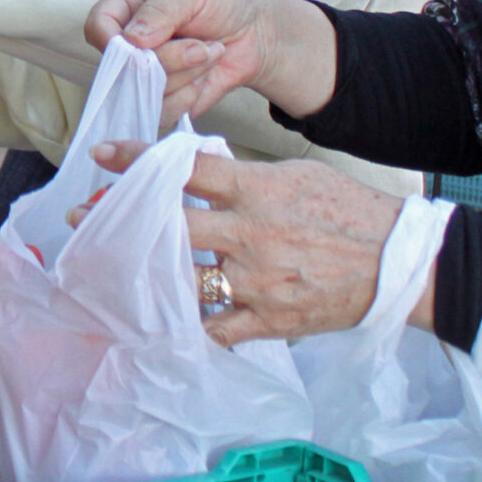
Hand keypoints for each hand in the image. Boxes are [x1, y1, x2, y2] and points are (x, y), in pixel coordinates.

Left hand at [74, 146, 415, 345]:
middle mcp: (248, 234)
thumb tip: (198, 172)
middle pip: (169, 225)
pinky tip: (160, 323)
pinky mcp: (269, 320)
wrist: (398, 261)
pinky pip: (215, 328)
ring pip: (182, 280)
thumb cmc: (348, 210)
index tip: (101, 153)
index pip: (184, 168)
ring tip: (111, 273)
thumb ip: (244, 176)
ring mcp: (256, 281)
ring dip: (144, 276)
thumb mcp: (295, 175)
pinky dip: (187, 326)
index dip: (136, 159)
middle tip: (83, 217)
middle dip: (120, 220)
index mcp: (255, 190)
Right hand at [84, 0, 337, 127]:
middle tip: (201, 45)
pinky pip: (160, 111)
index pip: (97, 26)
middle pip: (122, 66)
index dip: (112, 40)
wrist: (257, 32)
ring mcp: (144, 73)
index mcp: (126, 4)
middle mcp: (128, 41)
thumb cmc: (223, 0)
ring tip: (210, 53)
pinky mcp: (162, 100)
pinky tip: (206, 77)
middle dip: (167, 58)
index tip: (142, 43)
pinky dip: (188, 96)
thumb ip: (159, 11)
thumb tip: (132, 39)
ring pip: (142, 90)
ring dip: (185, 74)